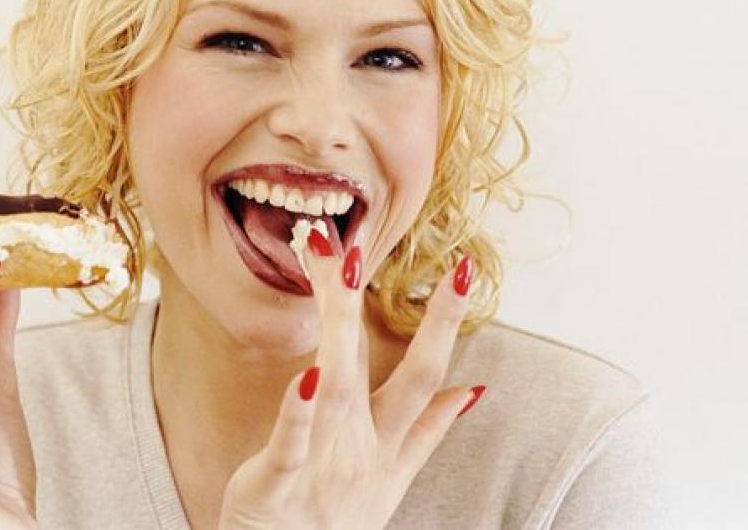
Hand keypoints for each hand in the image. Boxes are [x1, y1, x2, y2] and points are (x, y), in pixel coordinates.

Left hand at [219, 230, 483, 528]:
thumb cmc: (332, 522)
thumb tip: (471, 388)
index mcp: (385, 443)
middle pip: (395, 375)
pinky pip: (292, 445)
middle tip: (402, 245)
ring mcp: (323, 466)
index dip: (447, 324)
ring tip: (342, 271)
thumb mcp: (390, 479)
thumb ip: (428, 431)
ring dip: (340, 329)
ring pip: (339, 390)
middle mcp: (362, 449)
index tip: (466, 269)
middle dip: (416, 317)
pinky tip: (306, 375)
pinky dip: (300, 411)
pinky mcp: (277, 484)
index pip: (426, 375)